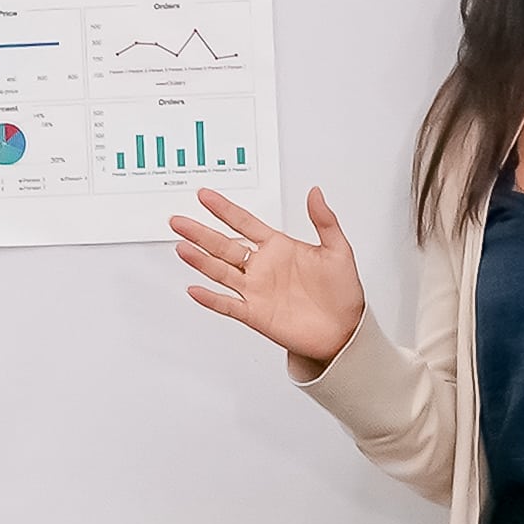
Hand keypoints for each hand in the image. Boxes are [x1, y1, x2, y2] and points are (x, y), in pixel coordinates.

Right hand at [174, 186, 364, 366]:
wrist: (344, 331)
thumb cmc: (342, 293)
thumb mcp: (338, 250)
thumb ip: (325, 220)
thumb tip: (315, 193)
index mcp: (279, 248)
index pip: (245, 223)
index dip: (224, 209)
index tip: (205, 196)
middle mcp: (262, 267)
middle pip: (224, 246)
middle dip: (200, 232)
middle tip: (179, 220)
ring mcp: (256, 290)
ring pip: (221, 271)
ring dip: (200, 260)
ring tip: (183, 247)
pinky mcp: (256, 314)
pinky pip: (228, 305)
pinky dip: (211, 299)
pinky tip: (195, 289)